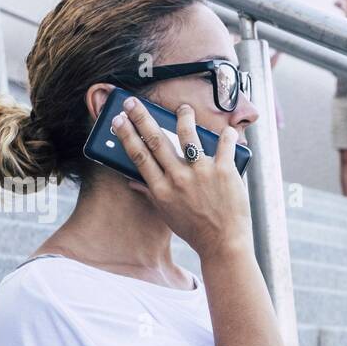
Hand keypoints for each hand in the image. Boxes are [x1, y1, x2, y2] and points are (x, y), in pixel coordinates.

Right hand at [109, 96, 249, 255]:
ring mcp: (201, 172)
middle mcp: (178, 178)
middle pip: (155, 140)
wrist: (224, 244)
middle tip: (132, 101)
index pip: (138, 155)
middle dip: (141, 117)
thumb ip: (150, 193)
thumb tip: (132, 180)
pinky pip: (224, 144)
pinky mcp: (224, 170)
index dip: (126, 134)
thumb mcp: (167, 214)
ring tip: (184, 109)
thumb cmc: (195, 230)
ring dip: (184, 117)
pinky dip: (227, 135)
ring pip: (188, 134)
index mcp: (161, 188)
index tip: (118, 119)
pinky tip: (228, 131)